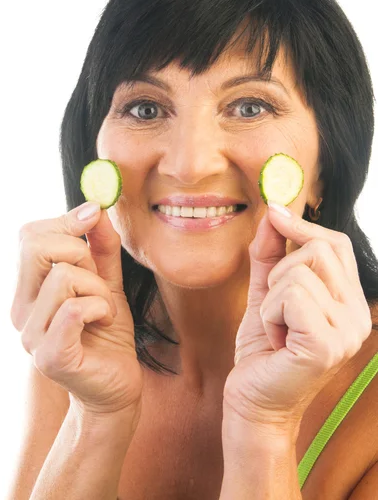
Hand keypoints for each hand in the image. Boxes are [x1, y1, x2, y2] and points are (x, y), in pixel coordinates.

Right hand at [11, 202, 142, 416]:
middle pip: (36, 246)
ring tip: (103, 310)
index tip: (93, 219)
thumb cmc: (107, 333)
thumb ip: (102, 248)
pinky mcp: (50, 356)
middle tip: (96, 278)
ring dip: (97, 289)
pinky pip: (74, 308)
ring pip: (63, 275)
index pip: (29, 236)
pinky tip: (103, 323)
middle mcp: (21, 310)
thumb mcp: (107, 282)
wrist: (116, 385)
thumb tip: (96, 208)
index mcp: (29, 289)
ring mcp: (31, 335)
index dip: (64, 220)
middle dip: (79, 251)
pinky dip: (100, 308)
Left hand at [223, 203, 371, 430]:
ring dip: (270, 301)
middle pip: (318, 250)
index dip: (303, 225)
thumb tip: (272, 212)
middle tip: (276, 310)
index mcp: (349, 300)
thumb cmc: (263, 350)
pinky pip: (290, 297)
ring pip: (297, 273)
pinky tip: (277, 341)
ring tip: (277, 330)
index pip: (336, 244)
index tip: (273, 211)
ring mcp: (348, 330)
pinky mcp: (327, 344)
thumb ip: (269, 254)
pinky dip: (269, 315)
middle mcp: (358, 314)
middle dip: (279, 273)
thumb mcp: (264, 293)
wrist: (253, 401)